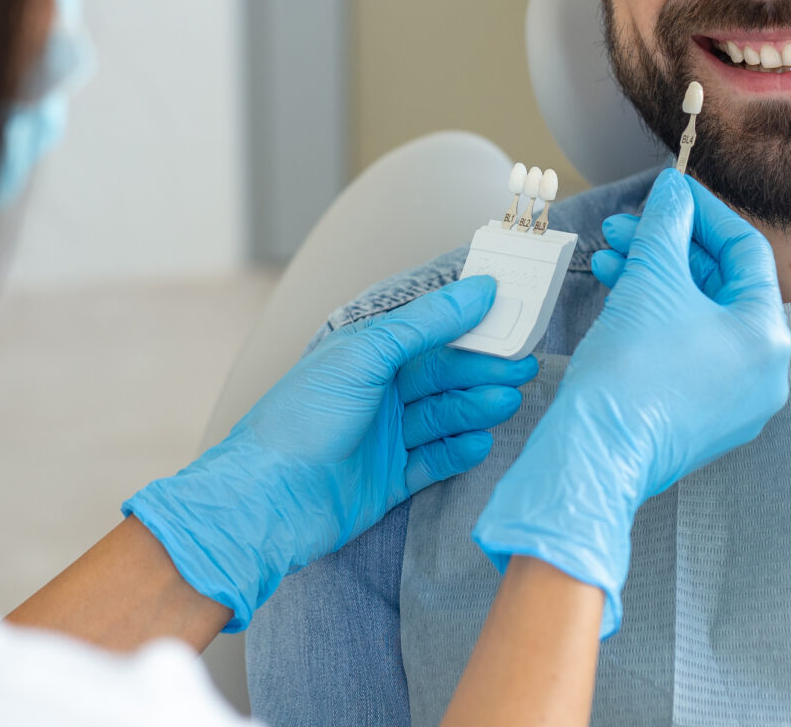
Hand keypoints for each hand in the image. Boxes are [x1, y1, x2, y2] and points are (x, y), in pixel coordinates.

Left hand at [125, 275, 537, 630]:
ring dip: (476, 407)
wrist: (267, 501)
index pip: (428, 332)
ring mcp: (383, 438)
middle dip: (482, 369)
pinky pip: (435, 460)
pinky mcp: (389, 480)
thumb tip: (477, 289)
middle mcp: (376, 393)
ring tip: (506, 400)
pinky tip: (481, 441)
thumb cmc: (303, 418)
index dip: (469, 325)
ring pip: (443, 416)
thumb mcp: (364, 356)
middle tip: (523, 364)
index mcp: (365, 356)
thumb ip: (424, 324)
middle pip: (442, 376)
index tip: (511, 316)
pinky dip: (458, 451)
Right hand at [472, 168, 790, 635]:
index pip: (745, 252)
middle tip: (625, 227)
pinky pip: (687, 351)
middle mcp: (764, 372)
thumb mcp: (650, 279)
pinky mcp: (701, 419)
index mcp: (768, 337)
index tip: (668, 192)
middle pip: (720, 285)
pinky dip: (656, 319)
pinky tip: (617, 298)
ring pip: (698, 318)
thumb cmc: (630, 371)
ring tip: (608, 258)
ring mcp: (735, 401)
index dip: (703, 212)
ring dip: (654, 280)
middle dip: (668, 248)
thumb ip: (667, 224)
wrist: (594, 453)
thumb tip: (674, 190)